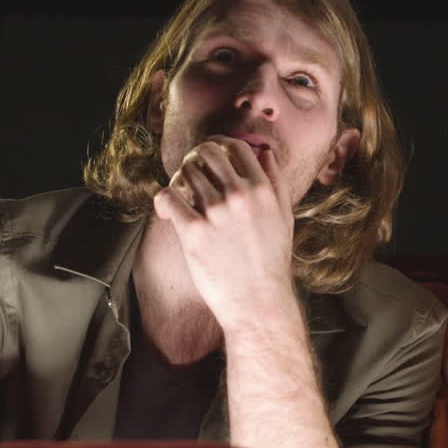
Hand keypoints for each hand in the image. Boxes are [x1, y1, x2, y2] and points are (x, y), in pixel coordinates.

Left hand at [153, 135, 299, 330]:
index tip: (211, 157)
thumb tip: (265, 153)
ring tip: (182, 196)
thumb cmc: (271, 262)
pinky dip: (163, 200)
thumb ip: (276, 182)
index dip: (220, 145)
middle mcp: (239, 195)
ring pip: (186, 172)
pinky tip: (168, 212)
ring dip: (180, 179)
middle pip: (207, 151)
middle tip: (192, 172)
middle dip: (196, 157)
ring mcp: (215, 212)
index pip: (236, 146)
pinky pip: (167, 198)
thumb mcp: (284, 217)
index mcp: (263, 190)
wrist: (258, 302)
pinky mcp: (194, 232)